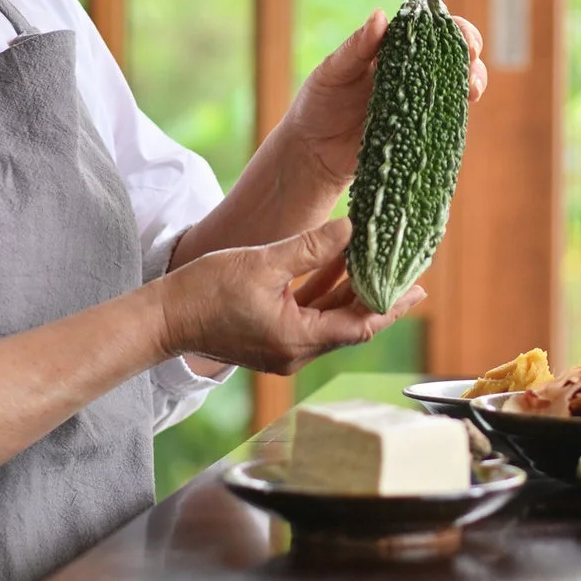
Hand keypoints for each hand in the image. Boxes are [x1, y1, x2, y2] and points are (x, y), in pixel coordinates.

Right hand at [156, 219, 422, 374]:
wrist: (162, 318)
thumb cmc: (206, 291)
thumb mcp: (265, 262)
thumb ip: (311, 247)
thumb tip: (352, 229)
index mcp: (297, 340)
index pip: (360, 325)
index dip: (392, 305)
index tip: (418, 288)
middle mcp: (295, 352)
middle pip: (350, 325)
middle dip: (378, 297)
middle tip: (409, 274)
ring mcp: (283, 349)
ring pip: (330, 320)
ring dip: (351, 292)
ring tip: (379, 265)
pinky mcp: (271, 340)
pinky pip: (309, 317)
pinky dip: (325, 294)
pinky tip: (337, 266)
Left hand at [282, 7, 488, 189]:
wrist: (312, 153)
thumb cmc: (318, 105)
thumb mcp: (332, 72)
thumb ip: (356, 47)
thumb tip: (380, 16)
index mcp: (393, 50)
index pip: (429, 29)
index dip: (451, 27)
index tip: (458, 32)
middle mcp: (412, 73)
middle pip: (453, 55)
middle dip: (469, 52)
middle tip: (470, 57)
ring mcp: (419, 102)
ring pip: (457, 85)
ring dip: (472, 82)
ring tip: (472, 90)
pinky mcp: (421, 130)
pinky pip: (447, 119)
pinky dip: (458, 114)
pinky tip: (463, 113)